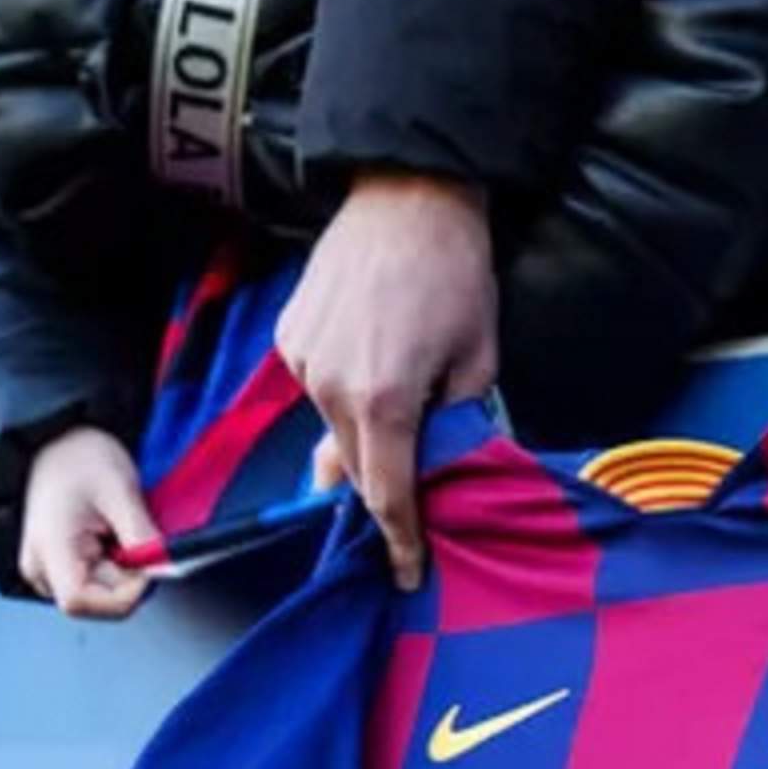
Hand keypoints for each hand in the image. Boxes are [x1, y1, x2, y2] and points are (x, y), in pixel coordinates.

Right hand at [17, 423, 162, 619]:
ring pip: (99, 596)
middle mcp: (40, 567)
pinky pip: (95, 584)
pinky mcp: (58, 568)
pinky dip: (116, 568)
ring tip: (119, 531)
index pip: (80, 601)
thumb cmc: (80, 457)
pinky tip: (111, 537)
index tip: (148, 568)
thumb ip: (144, 536)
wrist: (57, 440)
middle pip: (94, 602)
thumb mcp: (120, 491)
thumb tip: (167, 570)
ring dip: (124, 573)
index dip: (121, 595)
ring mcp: (46, 570)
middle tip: (139, 540)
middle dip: (128, 580)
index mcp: (48, 547)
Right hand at [275, 171, 498, 590]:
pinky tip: (371, 365)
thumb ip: (455, 424)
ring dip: (363, 435)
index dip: (399, 538)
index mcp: (385, 401)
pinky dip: (343, 395)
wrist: (406, 196)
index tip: (406, 571)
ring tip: (397, 404)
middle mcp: (331, 389)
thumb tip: (439, 466)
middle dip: (382, 489)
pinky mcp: (289, 338)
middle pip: (355, 467)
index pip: (387, 494)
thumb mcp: (478, 360)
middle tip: (410, 507)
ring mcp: (302, 363)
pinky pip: (317, 388)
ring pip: (334, 428)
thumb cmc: (455, 275)